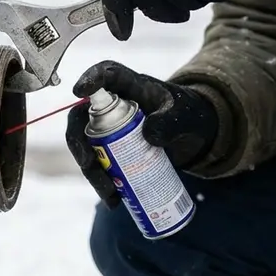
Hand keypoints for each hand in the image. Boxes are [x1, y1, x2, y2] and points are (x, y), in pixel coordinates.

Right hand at [64, 60, 218, 206]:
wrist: (196, 136)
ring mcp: (111, 129)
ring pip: (88, 147)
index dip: (90, 78)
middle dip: (80, 143)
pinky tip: (115, 201)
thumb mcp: (185, 116)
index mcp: (131, 86)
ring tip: (110, 195)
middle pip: (83, 118)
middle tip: (88, 164)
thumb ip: (171, 121)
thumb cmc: (188, 116)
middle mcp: (114, 106)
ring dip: (92, 172)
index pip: (107, 74)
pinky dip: (103, 184)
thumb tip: (148, 134)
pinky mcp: (114, 151)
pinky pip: (100, 166)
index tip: (79, 90)